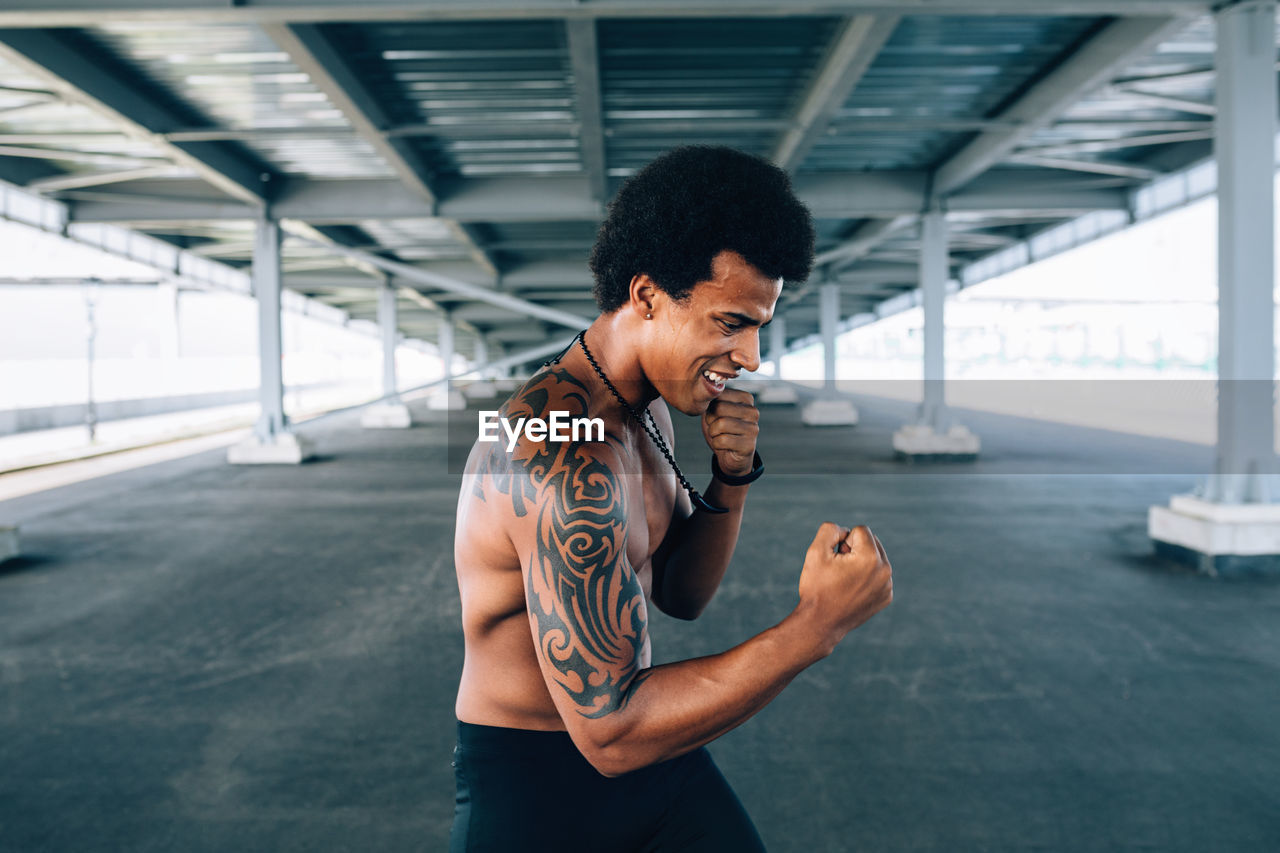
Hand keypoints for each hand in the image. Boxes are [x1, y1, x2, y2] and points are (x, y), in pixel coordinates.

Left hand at [701, 389, 758, 476]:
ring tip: (721, 436)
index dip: (710, 407)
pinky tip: (725, 446)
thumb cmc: (721, 431)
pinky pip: (722, 441)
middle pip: (719, 408)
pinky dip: (717, 444)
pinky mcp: (749, 445)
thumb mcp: (714, 411)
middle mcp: (753, 411)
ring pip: (720, 424)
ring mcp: (753, 428)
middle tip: (717, 428)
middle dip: (711, 420)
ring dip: (713, 433)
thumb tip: (706, 388)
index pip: (718, 394)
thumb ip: (712, 398)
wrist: (731, 457)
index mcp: (746, 399)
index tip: (717, 416)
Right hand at [796, 523, 892, 654]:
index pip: (860, 530)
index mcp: (870, 558)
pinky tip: (852, 591)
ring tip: (845, 580)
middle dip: (855, 550)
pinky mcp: (886, 597)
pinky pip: (878, 575)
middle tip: (840, 569)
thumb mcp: (816, 552)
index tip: (836, 559)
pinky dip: (866, 578)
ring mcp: (888, 586)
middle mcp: (885, 571)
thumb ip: (830, 530)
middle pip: (872, 542)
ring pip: (876, 558)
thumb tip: (845, 531)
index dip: (843, 541)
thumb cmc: (817, 587)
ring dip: (861, 562)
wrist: (820, 624)